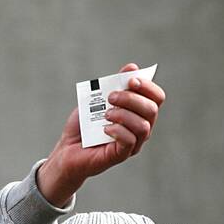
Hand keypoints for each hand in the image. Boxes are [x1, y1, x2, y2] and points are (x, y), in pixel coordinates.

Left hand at [36, 62, 166, 206]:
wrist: (66, 149)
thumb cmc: (84, 125)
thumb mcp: (96, 99)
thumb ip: (114, 85)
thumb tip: (132, 67)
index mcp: (139, 113)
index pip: (156, 98)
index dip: (147, 86)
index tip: (130, 80)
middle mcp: (141, 128)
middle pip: (151, 110)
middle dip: (132, 99)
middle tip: (111, 97)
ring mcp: (133, 144)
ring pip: (144, 126)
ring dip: (124, 115)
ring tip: (106, 114)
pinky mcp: (120, 155)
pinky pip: (129, 141)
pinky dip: (118, 130)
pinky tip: (104, 129)